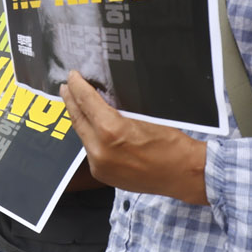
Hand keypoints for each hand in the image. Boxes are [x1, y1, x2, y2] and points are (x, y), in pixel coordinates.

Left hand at [60, 73, 208, 202]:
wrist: (184, 174)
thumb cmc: (172, 143)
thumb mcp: (145, 116)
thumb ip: (118, 109)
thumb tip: (100, 98)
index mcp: (110, 131)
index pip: (86, 101)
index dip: (77, 86)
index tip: (72, 76)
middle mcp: (99, 150)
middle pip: (78, 119)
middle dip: (71, 101)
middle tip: (66, 86)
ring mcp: (99, 165)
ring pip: (83, 135)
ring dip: (80, 119)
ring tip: (77, 105)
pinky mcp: (103, 175)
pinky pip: (91, 150)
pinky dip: (90, 136)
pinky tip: (92, 128)